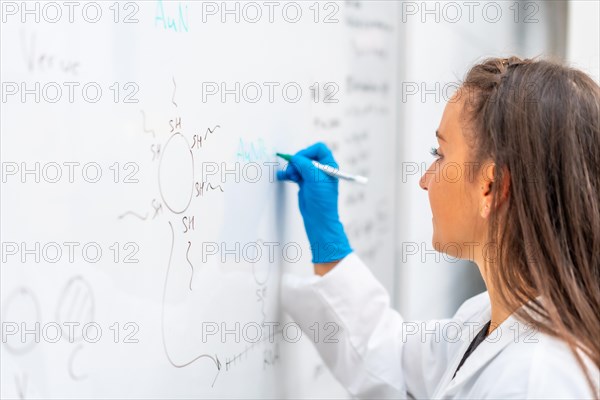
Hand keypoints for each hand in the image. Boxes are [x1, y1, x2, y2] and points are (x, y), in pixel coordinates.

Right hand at [277, 142, 351, 262]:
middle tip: (293, 171)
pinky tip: (282, 176)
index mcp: (329, 166)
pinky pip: (294, 173)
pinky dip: (288, 174)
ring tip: (289, 176)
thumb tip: (295, 158)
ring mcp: (312, 176)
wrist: (318, 219)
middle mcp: (321, 169)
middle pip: (305, 156)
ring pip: (298, 165)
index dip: (307, 152)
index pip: (318, 149)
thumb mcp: (315, 179)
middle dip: (297, 162)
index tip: (300, 160)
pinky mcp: (304, 183)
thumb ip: (305, 165)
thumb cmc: (323, 201)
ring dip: (291, 168)